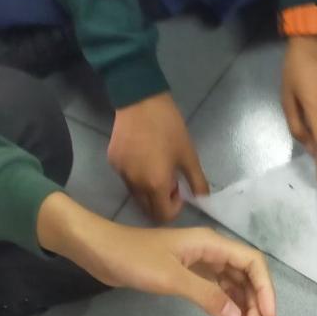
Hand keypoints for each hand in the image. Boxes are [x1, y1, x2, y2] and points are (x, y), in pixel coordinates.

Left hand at [38, 195, 277, 315]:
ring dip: (243, 306)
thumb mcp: (172, 279)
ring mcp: (199, 262)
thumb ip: (207, 297)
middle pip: (245, 275)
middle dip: (255, 303)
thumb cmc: (134, 259)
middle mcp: (210, 251)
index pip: (251, 263)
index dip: (265, 289)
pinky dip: (226, 304)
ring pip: (232, 283)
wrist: (99, 251)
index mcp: (211, 244)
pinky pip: (217, 288)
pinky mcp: (187, 273)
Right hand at [109, 92, 209, 222]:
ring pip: (136, 195)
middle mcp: (135, 184)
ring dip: (149, 190)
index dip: (174, 208)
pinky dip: (137, 177)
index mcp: (154, 184)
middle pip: (148, 209)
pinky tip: (143, 156)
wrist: (140, 99)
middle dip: (161, 201)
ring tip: (157, 166)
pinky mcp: (112, 162)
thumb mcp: (189, 155)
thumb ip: (197, 182)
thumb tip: (203, 199)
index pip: (163, 216)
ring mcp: (121, 173)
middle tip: (170, 179)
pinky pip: (127, 179)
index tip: (180, 189)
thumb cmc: (169, 127)